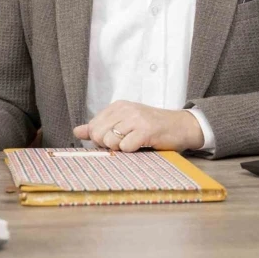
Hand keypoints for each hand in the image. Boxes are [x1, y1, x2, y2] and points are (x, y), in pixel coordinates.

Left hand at [73, 101, 203, 151]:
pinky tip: (142, 145)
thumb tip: (77, 131)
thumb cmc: (152, 127)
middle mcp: (125, 109)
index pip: (93, 127)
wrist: (181, 126)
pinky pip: (126, 147)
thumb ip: (100, 127)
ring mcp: (135, 118)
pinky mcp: (146, 130)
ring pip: (110, 141)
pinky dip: (132, 151)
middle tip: (126, 142)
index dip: (101, 139)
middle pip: (98, 135)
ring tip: (135, 143)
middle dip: (109, 145)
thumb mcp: (125, 123)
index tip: (117, 139)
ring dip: (121, 148)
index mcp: (117, 106)